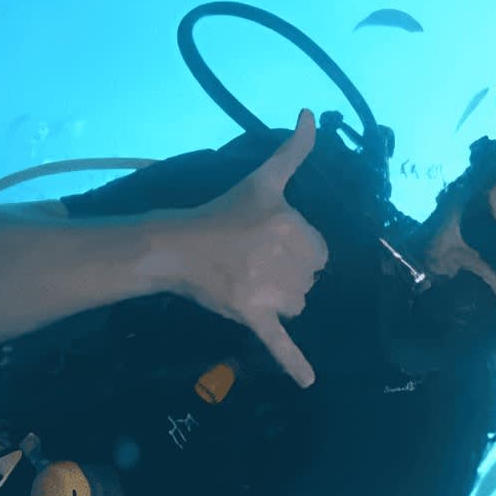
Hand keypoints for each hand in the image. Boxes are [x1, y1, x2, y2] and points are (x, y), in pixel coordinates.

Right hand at [173, 109, 332, 387]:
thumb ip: (293, 150)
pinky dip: (295, 363)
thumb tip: (311, 113)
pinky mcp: (255, 316)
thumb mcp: (263, 179)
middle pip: (309, 280)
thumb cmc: (221, 212)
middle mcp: (290, 261)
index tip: (266, 242)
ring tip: (248, 281)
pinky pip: (280, 343)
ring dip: (280, 300)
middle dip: (288, 274)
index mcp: (297, 229)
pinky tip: (309, 382)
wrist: (176, 244)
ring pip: (297, 306)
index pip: (318, 251)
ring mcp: (273, 292)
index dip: (295, 249)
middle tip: (253, 261)